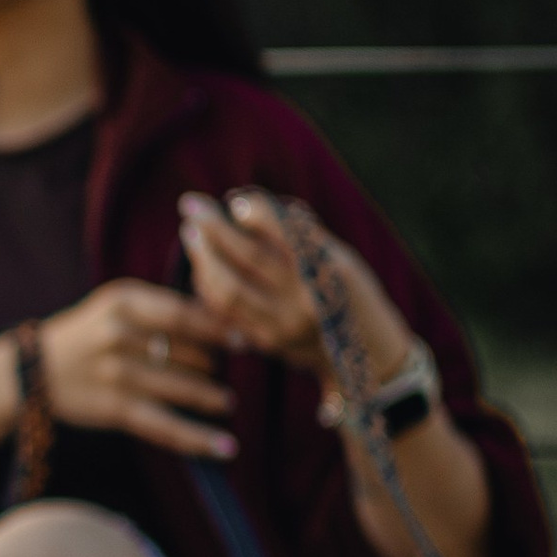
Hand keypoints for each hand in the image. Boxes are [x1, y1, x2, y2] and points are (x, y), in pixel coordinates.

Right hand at [40, 277, 233, 458]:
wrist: (32, 370)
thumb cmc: (86, 334)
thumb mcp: (115, 306)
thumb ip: (160, 307)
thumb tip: (221, 319)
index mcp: (124, 301)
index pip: (184, 313)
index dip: (220, 327)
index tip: (245, 338)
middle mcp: (120, 334)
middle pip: (187, 351)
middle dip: (215, 364)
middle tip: (236, 372)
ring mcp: (116, 372)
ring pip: (181, 388)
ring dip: (211, 398)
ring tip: (227, 403)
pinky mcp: (114, 408)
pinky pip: (165, 425)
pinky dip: (198, 438)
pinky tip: (226, 447)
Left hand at [179, 190, 409, 379]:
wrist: (367, 356)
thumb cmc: (351, 293)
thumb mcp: (341, 259)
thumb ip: (300, 235)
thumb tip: (248, 204)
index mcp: (327, 275)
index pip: (288, 238)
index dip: (260, 216)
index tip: (236, 200)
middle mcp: (303, 303)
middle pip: (249, 260)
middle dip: (215, 229)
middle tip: (192, 205)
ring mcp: (282, 327)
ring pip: (227, 291)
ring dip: (202, 259)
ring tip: (190, 232)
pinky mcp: (265, 343)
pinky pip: (225, 312)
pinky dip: (208, 285)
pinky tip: (202, 264)